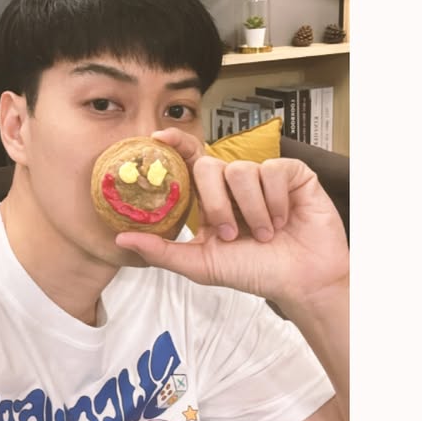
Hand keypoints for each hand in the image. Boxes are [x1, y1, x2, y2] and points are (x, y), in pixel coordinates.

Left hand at [115, 128, 348, 315]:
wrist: (301, 282)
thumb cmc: (254, 272)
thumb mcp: (202, 264)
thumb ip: (162, 252)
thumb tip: (120, 240)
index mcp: (211, 198)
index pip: (189, 161)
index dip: (175, 144)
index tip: (158, 138)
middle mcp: (234, 182)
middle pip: (210, 165)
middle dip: (217, 203)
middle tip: (231, 234)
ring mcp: (264, 175)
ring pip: (242, 170)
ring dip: (251, 210)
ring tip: (264, 234)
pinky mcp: (292, 173)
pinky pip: (273, 171)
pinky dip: (275, 201)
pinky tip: (283, 219)